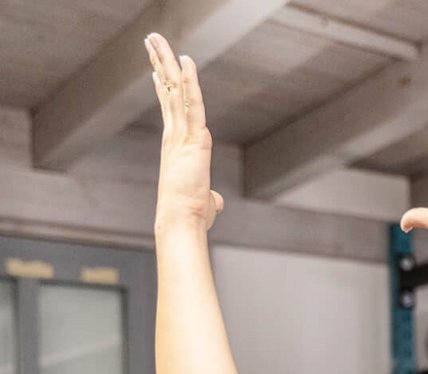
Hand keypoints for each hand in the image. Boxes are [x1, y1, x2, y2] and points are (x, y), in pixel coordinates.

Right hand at [145, 34, 222, 231]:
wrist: (182, 220)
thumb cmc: (190, 215)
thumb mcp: (204, 202)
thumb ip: (209, 197)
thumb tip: (215, 203)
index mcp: (175, 146)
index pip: (170, 110)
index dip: (164, 88)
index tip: (159, 70)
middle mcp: (173, 136)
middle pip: (167, 91)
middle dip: (159, 64)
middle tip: (151, 40)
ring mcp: (180, 134)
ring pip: (174, 90)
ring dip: (165, 62)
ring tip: (155, 38)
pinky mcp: (194, 138)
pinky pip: (192, 103)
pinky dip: (190, 81)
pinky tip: (186, 61)